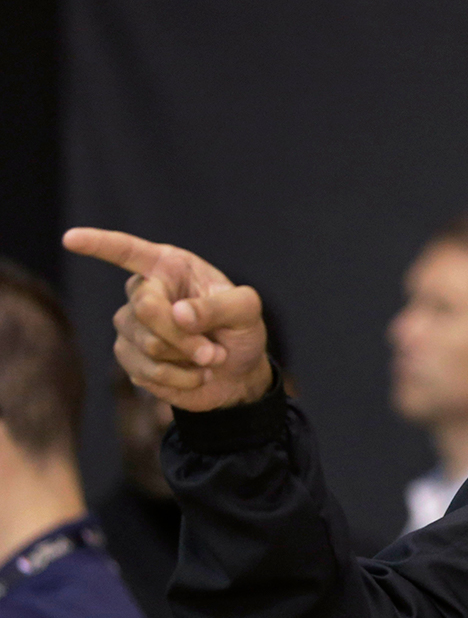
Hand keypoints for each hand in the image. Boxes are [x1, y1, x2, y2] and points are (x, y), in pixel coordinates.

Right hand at [63, 228, 272, 411]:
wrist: (237, 372)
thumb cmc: (240, 330)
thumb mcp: (246, 310)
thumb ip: (219, 306)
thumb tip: (178, 313)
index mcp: (168, 266)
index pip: (127, 251)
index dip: (98, 244)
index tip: (71, 238)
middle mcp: (143, 292)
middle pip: (147, 309)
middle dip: (186, 336)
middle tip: (214, 351)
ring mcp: (131, 326)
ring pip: (147, 344)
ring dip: (188, 359)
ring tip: (210, 359)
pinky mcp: (130, 357)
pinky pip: (148, 372)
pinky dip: (182, 379)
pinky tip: (196, 375)